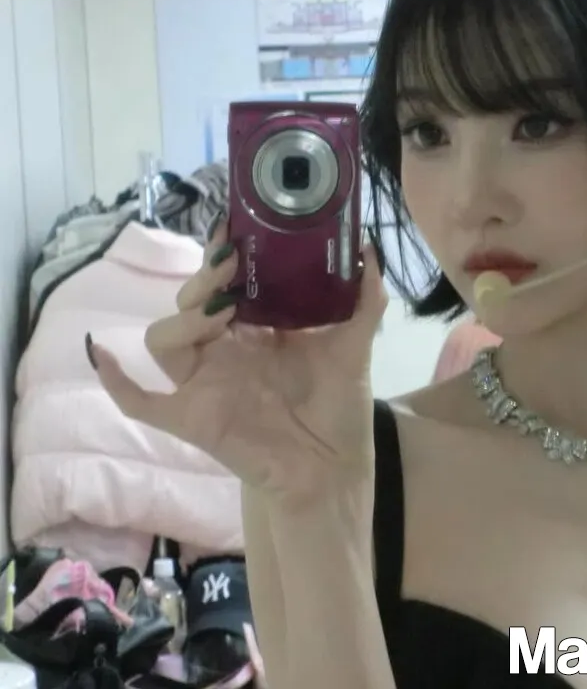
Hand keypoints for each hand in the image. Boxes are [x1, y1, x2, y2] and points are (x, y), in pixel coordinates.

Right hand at [86, 218, 387, 514]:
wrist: (332, 469)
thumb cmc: (338, 407)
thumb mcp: (355, 347)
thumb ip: (365, 301)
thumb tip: (371, 251)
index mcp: (256, 328)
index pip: (225, 281)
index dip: (221, 254)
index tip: (234, 228)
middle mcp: (224, 349)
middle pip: (191, 302)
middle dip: (205, 278)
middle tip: (233, 265)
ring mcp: (204, 383)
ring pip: (164, 339)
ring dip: (184, 318)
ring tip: (222, 311)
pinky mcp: (192, 418)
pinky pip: (142, 401)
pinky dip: (117, 381)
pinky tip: (103, 355)